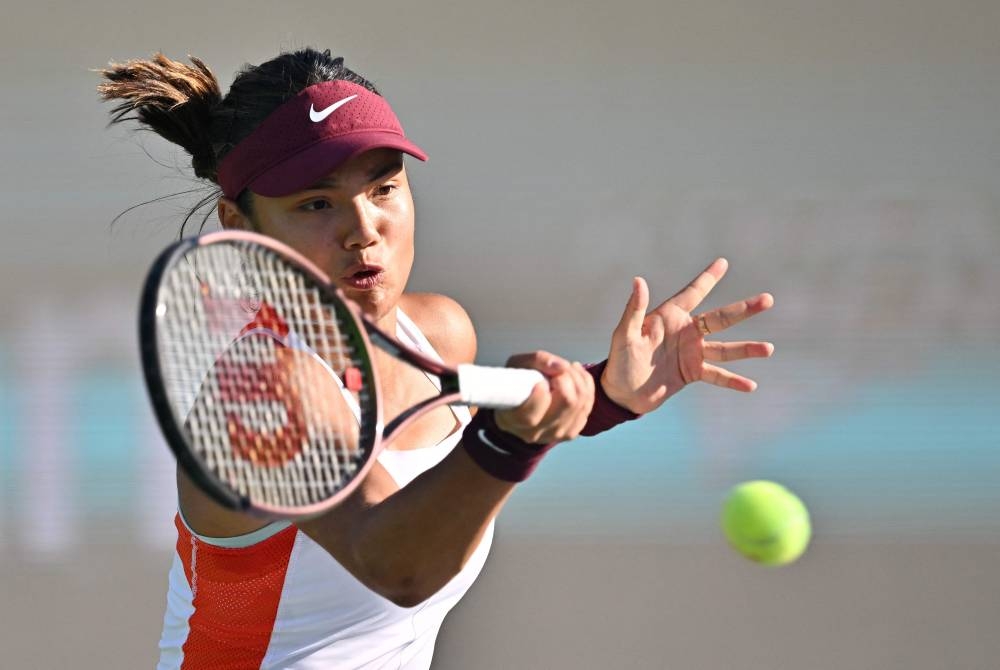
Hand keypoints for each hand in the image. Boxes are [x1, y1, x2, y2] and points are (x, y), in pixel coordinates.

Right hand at [493, 351, 594, 443]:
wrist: (519, 404)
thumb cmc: (516, 383)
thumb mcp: (517, 365)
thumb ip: (537, 361)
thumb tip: (561, 367)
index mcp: (516, 420)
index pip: (533, 415)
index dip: (541, 394)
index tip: (540, 381)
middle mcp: (536, 433)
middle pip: (568, 403)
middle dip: (567, 377)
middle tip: (558, 368)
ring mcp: (556, 435)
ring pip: (582, 402)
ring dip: (578, 378)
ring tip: (566, 369)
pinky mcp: (571, 432)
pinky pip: (588, 405)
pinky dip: (586, 386)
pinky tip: (575, 378)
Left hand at [602, 258, 773, 414]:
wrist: (621, 394)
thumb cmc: (619, 360)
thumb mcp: (624, 335)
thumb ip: (634, 309)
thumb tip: (638, 281)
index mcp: (669, 317)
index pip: (692, 293)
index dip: (708, 278)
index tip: (723, 262)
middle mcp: (685, 332)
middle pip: (720, 318)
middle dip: (744, 309)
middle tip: (768, 299)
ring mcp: (691, 353)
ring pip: (725, 349)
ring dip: (746, 349)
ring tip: (768, 349)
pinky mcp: (693, 373)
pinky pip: (717, 375)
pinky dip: (733, 381)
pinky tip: (750, 385)